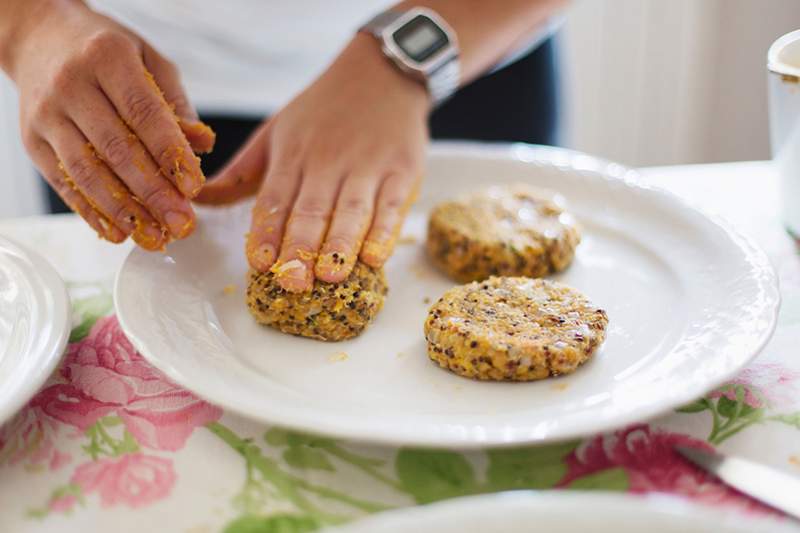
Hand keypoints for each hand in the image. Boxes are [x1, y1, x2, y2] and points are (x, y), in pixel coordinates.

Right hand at [5, 0, 214, 248]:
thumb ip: (175, 104)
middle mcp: (71, 84)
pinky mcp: (32, 141)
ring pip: (86, 171)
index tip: (193, 187)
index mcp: (107, 57)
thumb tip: (203, 145)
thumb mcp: (148, 61)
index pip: (143, 113)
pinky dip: (92, 212)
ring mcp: (46, 114)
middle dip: (152, 193)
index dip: (170, 153)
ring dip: (123, 211)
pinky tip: (118, 233)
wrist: (41, 39)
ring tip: (155, 236)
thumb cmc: (107, 53)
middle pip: (115, 148)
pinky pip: (64, 183)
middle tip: (181, 224)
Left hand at [197, 34, 427, 290]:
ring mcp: (367, 168)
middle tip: (292, 283)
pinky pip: (391, 206)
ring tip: (329, 275)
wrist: (381, 73)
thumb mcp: (275, 131)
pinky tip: (374, 258)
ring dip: (340, 244)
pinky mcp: (402, 172)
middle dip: (300, 248)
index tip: (260, 262)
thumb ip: (240, 172)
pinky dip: (384, 233)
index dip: (268, 232)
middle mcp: (328, 162)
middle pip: (312, 211)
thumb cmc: (323, 109)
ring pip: (351, 211)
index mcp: (293, 155)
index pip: (276, 198)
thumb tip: (198, 200)